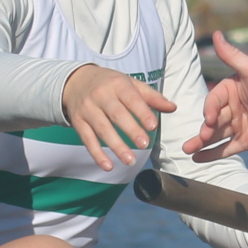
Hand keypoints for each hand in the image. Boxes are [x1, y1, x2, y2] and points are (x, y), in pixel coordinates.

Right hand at [62, 64, 177, 170]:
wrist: (75, 81)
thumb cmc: (109, 84)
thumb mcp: (130, 83)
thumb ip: (152, 97)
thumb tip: (173, 107)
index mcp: (117, 84)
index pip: (131, 98)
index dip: (142, 112)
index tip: (153, 126)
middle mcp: (101, 96)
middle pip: (116, 114)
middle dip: (131, 130)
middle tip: (144, 145)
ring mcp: (88, 109)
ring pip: (102, 129)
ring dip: (116, 146)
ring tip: (130, 160)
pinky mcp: (78, 122)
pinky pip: (87, 139)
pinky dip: (97, 154)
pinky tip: (108, 166)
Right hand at [188, 30, 247, 158]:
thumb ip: (232, 55)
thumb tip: (216, 34)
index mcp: (232, 90)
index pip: (214, 100)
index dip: (210, 110)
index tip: (210, 119)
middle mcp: (234, 107)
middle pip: (213, 119)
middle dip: (203, 129)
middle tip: (196, 139)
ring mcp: (239, 125)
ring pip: (216, 135)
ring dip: (201, 142)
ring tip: (187, 150)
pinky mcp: (246, 141)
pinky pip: (226, 148)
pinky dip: (212, 154)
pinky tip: (198, 159)